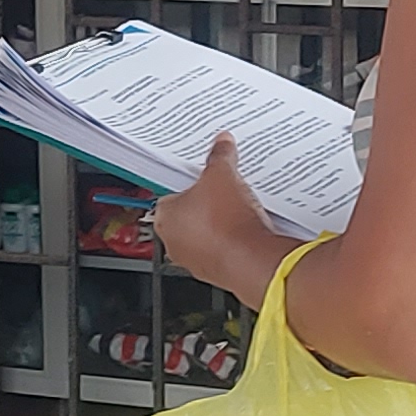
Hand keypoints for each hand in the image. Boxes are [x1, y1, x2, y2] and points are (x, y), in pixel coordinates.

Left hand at [153, 134, 296, 310]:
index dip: (191, 182)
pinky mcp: (216, 271)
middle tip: (225, 190)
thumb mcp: (222, 174)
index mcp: (164, 216)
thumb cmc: (226, 223)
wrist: (251, 260)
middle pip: (189, 213)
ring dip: (221, 222)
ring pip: (206, 233)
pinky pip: (223, 249)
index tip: (206, 175)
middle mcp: (173, 242)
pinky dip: (233, 240)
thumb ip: (220, 156)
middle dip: (207, 202)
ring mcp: (194, 260)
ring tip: (240, 208)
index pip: (171, 192)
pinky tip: (248, 228)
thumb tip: (222, 144)